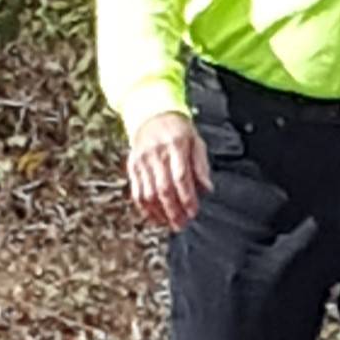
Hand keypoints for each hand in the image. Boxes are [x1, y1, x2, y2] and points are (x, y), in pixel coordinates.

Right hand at [127, 110, 212, 231]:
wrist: (151, 115)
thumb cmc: (178, 130)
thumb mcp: (196, 142)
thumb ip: (201, 166)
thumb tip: (206, 189)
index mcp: (175, 146)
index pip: (181, 177)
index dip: (187, 198)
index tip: (193, 212)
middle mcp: (156, 154)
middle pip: (164, 189)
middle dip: (173, 211)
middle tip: (182, 225)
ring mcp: (142, 161)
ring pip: (149, 194)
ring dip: (160, 213)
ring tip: (170, 224)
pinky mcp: (133, 167)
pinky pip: (137, 192)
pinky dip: (146, 208)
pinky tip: (156, 217)